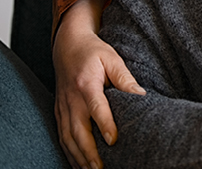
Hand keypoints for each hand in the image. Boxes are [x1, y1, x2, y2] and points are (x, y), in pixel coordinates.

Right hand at [53, 0, 144, 168]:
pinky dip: (68, 153)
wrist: (67, 45)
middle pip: (78, 130)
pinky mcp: (59, 112)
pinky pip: (61, 136)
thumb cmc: (93, 51)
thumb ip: (125, 78)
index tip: (113, 141)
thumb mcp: (112, 58)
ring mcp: (62, 107)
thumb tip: (142, 96)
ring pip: (67, 137)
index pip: (96, 108)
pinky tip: (78, 165)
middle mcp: (71, 99)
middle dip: (89, 152)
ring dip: (78, 157)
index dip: (104, 125)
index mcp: (86, 84)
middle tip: (101, 168)